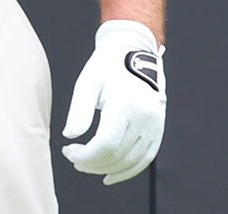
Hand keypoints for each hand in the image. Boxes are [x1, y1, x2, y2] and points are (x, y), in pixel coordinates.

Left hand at [62, 19, 165, 184]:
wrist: (134, 51)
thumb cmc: (108, 66)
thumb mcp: (88, 82)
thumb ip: (79, 111)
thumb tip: (70, 136)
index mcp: (126, 103)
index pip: (105, 144)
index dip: (84, 154)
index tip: (68, 150)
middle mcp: (145, 115)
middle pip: (117, 155)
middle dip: (92, 163)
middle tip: (75, 159)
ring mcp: (154, 123)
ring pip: (131, 160)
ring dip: (107, 169)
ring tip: (88, 165)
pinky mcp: (158, 128)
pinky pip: (146, 158)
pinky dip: (128, 171)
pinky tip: (111, 175)